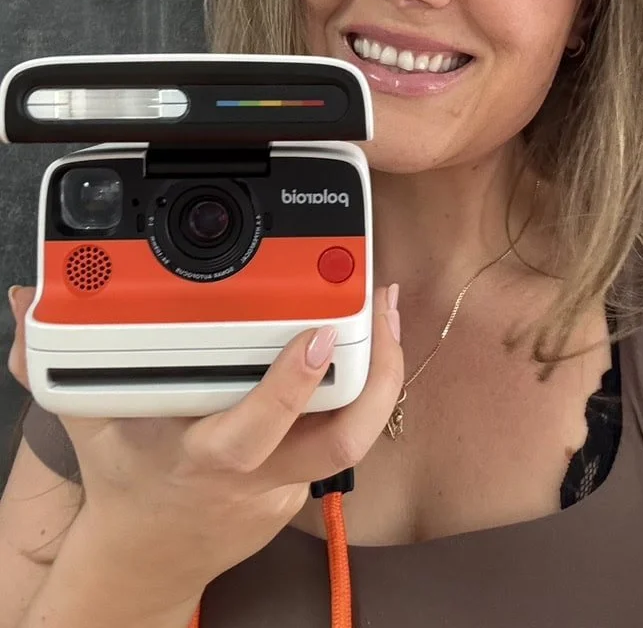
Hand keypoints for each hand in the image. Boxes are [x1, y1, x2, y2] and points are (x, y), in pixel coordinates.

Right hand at [7, 283, 402, 602]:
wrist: (150, 559)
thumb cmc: (126, 484)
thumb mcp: (90, 424)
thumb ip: (58, 365)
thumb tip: (26, 308)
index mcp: (204, 456)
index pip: (253, 429)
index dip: (289, 388)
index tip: (316, 335)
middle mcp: (256, 472)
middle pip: (336, 440)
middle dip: (373, 375)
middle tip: (383, 302)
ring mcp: (287, 481)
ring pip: (354, 438)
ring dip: (382, 374)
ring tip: (387, 310)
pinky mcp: (302, 479)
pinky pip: (343, 433)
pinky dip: (361, 387)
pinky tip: (365, 341)